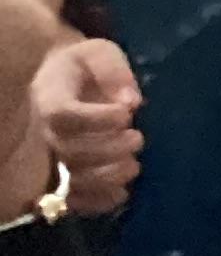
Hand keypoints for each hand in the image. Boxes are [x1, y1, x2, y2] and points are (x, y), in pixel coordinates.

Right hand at [33, 36, 143, 214]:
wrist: (68, 82)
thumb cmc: (85, 67)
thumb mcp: (100, 53)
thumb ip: (113, 70)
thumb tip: (131, 101)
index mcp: (50, 99)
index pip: (64, 116)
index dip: (98, 120)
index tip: (126, 114)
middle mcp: (48, 132)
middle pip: (70, 151)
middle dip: (111, 149)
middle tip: (138, 138)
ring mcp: (55, 157)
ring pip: (73, 179)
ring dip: (109, 177)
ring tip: (134, 165)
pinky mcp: (66, 176)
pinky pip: (76, 200)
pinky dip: (100, 203)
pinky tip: (122, 193)